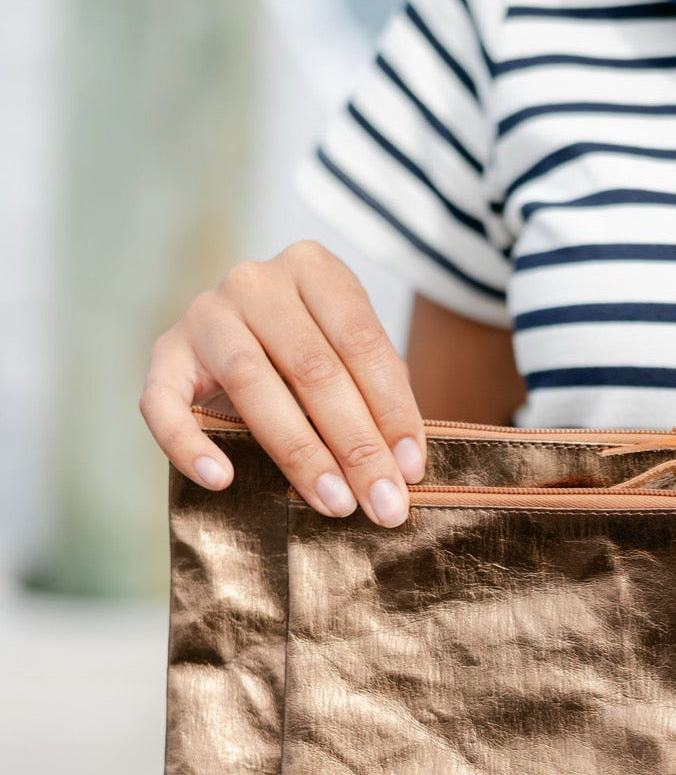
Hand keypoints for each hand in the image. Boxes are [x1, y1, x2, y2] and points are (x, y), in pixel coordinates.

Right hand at [140, 240, 425, 525]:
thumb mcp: (355, 360)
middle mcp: (256, 281)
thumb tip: (403, 468)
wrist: (242, 338)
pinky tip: (221, 480)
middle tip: (384, 504)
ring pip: (252, 383)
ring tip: (334, 503)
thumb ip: (380, 399)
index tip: (412, 469)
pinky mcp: (164, 353)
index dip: (392, 410)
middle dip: (357, 445)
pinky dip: (188, 444)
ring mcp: (205, 313)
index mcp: (315, 269)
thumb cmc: (315, 355)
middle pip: (313, 368)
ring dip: (300, 453)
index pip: (362, 342)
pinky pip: (163, 403)